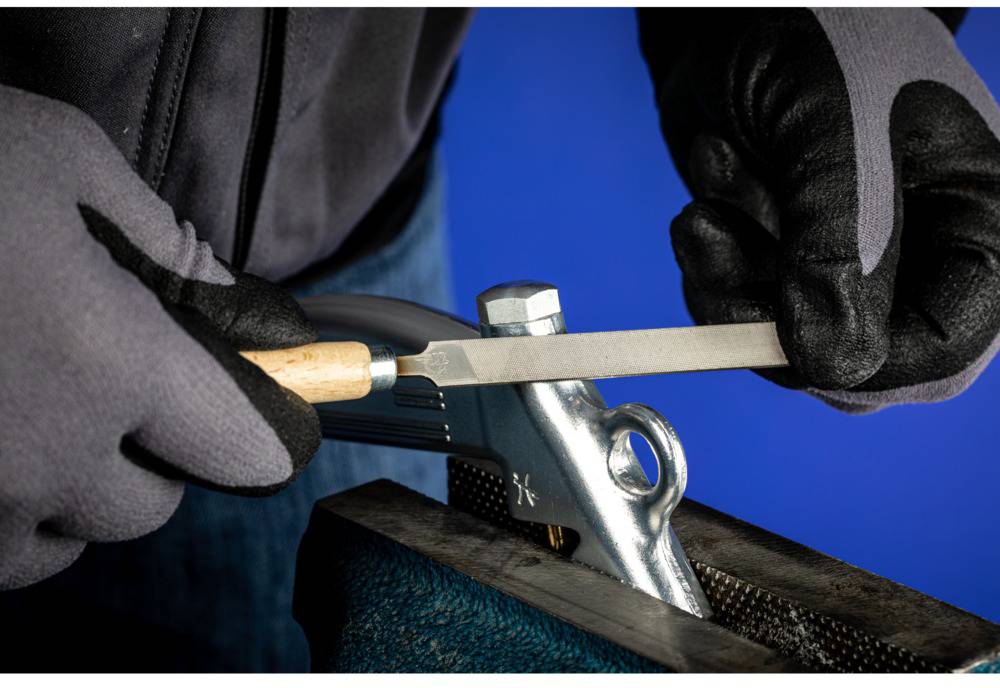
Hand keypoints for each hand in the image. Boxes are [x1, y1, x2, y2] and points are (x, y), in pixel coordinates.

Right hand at [0, 86, 320, 588]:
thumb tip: (226, 292)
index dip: (263, 432)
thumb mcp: (61, 159)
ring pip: (61, 547)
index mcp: (113, 363)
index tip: (265, 414)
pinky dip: (4, 523)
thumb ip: (164, 240)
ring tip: (48, 428)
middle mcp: (46, 454)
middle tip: (128, 399)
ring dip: (74, 501)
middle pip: (149, 508)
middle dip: (157, 459)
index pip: (239, 447)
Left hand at [652, 9, 999, 410]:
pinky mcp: (771, 254)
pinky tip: (710, 188)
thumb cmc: (806, 34)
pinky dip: (708, 259)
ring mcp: (835, 257)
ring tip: (722, 175)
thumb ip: (840, 247)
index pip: (949, 339)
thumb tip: (834, 363)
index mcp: (972, 215)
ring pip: (782, 335)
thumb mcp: (833, 132)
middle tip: (727, 237)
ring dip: (729, 272)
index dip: (874, 362)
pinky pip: (734, 306)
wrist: (725, 12)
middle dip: (777, 310)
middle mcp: (910, 250)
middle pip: (856, 353)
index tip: (794, 341)